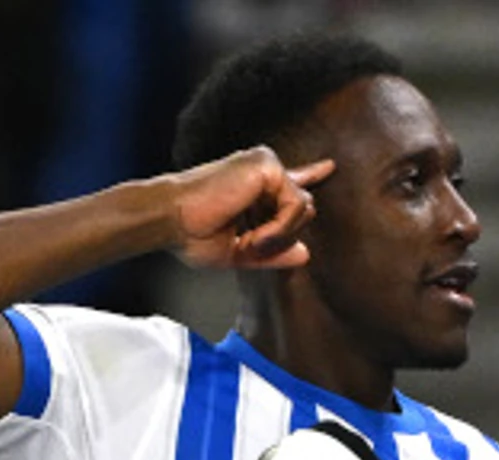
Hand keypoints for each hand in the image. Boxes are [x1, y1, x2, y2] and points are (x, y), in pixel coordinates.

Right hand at [172, 147, 330, 272]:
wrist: (169, 220)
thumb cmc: (190, 235)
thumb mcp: (237, 252)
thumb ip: (272, 253)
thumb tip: (305, 254)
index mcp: (254, 188)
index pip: (290, 182)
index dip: (311, 175)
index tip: (329, 167)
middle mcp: (262, 172)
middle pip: (303, 208)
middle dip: (283, 237)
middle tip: (250, 249)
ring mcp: (266, 166)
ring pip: (304, 208)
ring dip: (280, 236)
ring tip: (249, 243)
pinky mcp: (267, 166)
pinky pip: (296, 205)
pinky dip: (279, 229)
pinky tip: (254, 236)